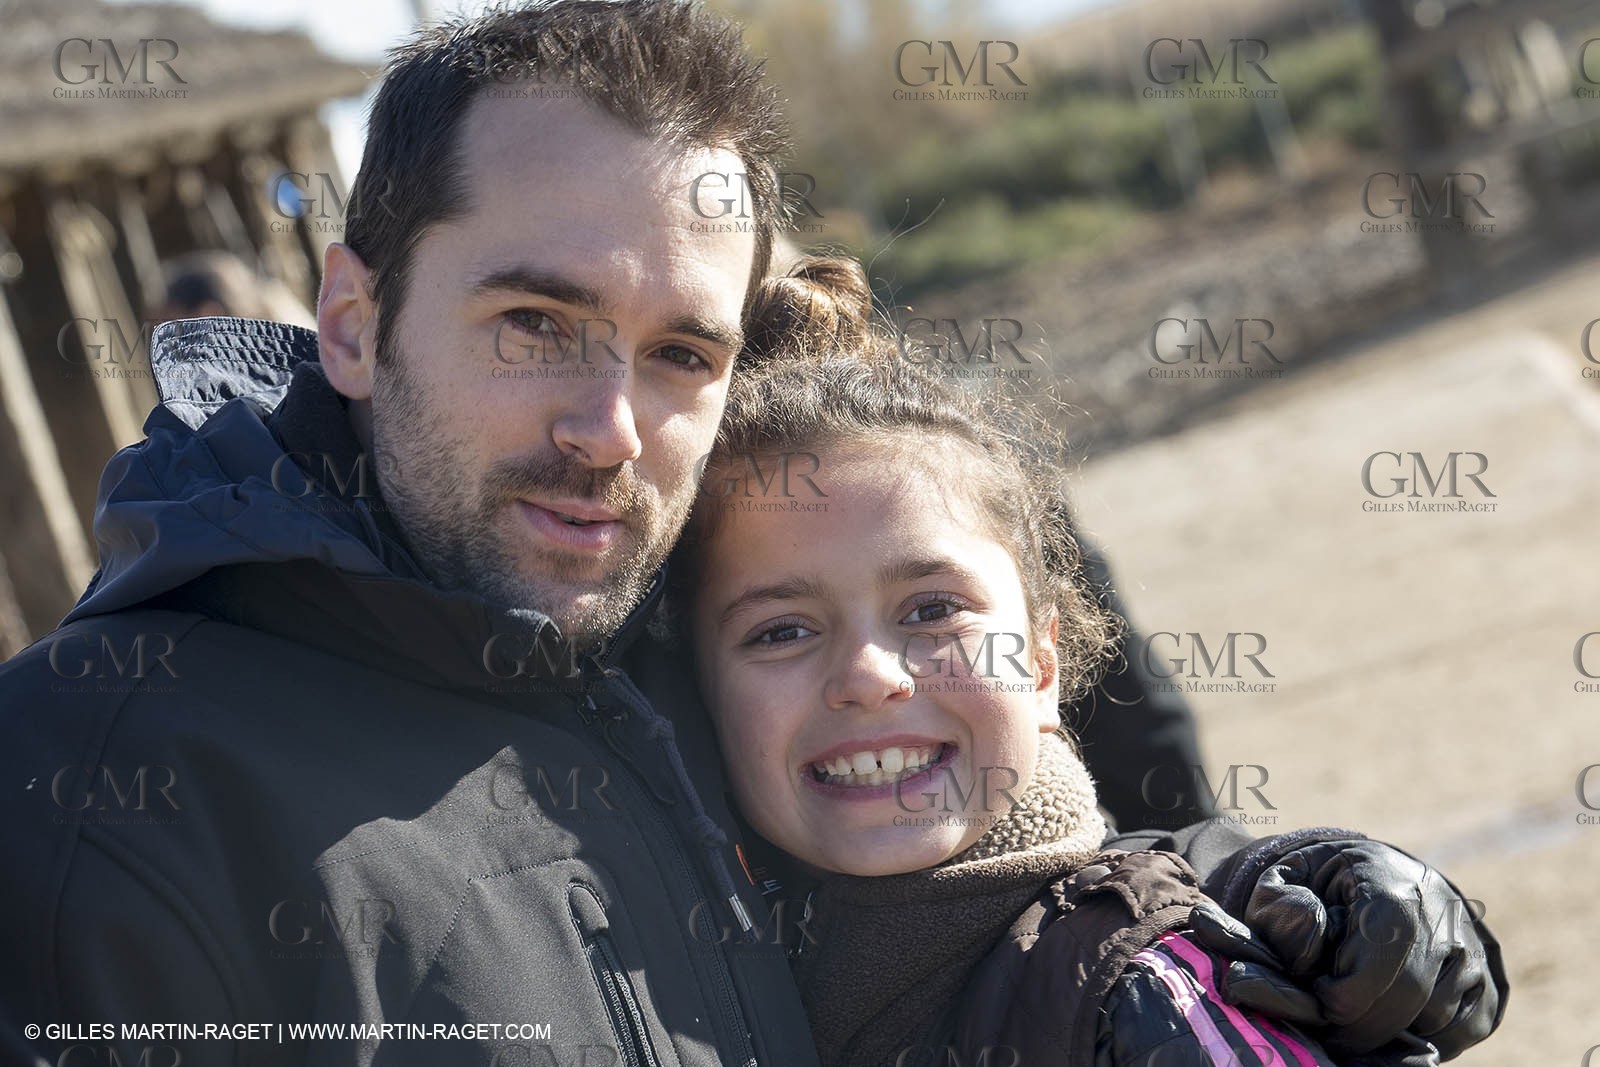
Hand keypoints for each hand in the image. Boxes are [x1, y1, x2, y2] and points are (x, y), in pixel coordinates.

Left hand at [1190, 841, 1502, 1059]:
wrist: (1361, 872)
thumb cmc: (1313, 885)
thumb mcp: (1280, 877)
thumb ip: (1280, 907)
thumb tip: (1313, 948)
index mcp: (1390, 884)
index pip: (1381, 960)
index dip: (1345, 998)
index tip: (1319, 1000)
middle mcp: (1443, 912)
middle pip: (1413, 994)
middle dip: (1364, 1028)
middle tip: (1332, 1034)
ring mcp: (1471, 944)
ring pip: (1438, 1016)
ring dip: (1395, 1028)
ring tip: (1360, 1012)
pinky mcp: (1487, 976)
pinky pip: (1467, 1026)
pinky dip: (1430, 1036)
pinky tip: (1392, 1018)